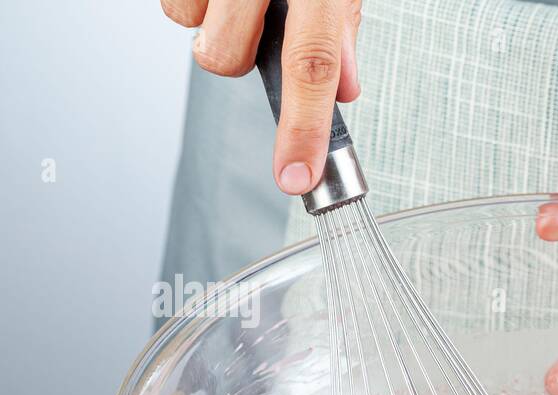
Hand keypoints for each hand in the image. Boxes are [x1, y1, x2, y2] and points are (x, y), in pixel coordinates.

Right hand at [162, 0, 361, 194]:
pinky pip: (174, 9)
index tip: (298, 176)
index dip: (303, 130)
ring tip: (237, 0)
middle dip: (240, 59)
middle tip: (257, 29)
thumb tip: (344, 90)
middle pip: (229, 58)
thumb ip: (339, 31)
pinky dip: (192, 6)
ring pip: (198, 37)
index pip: (311, 67)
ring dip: (214, 28)